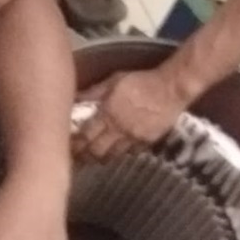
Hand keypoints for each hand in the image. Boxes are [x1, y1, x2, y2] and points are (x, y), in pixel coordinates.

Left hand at [74, 68, 190, 160]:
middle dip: (85, 156)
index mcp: (108, 113)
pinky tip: (117, 152)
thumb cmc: (143, 81)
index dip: (76, 144)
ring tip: (94, 158)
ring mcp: (133, 137)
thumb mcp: (114, 80)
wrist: (171, 88)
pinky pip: (131, 152)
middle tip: (78, 158)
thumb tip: (77, 97)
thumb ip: (94, 91)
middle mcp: (119, 129)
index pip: (86, 135)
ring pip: (113, 155)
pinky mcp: (147, 141)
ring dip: (101, 157)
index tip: (68, 147)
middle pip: (97, 150)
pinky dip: (122, 153)